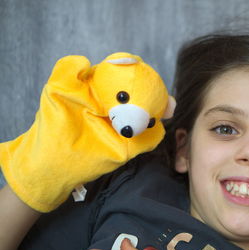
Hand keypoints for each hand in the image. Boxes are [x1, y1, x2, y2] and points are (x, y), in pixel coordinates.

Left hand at [0, 54, 166, 211]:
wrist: (52, 162)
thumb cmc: (53, 125)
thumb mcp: (57, 92)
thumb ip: (69, 70)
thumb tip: (86, 60)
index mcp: (102, 94)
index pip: (125, 79)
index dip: (138, 72)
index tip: (142, 67)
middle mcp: (117, 110)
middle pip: (143, 96)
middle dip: (158, 92)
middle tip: (165, 95)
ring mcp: (124, 129)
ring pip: (149, 117)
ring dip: (161, 110)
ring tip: (167, 107)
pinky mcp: (127, 149)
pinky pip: (147, 140)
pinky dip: (155, 134)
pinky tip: (156, 127)